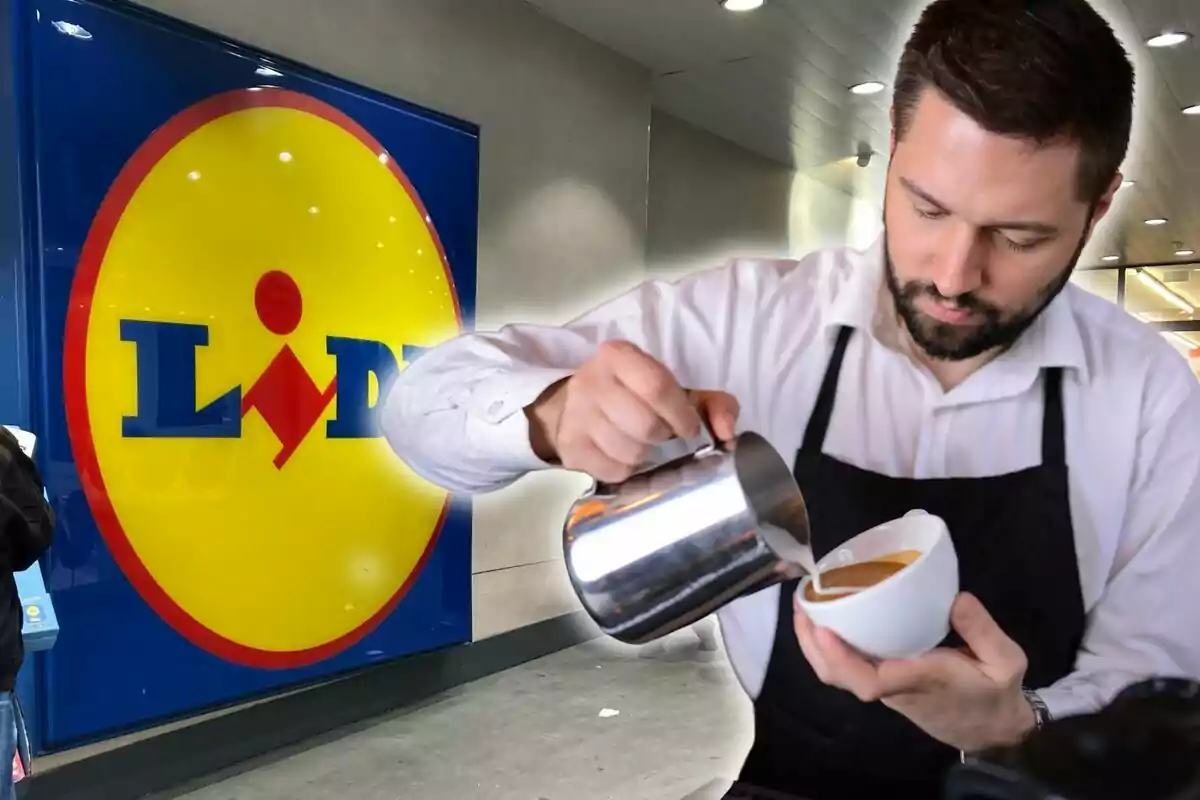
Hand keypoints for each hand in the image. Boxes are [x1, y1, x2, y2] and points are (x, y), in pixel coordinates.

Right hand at [526, 339, 738, 482]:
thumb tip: (727, 434)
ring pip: (630, 452)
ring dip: (645, 455)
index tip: (690, 429)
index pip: (658, 387)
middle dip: (662, 436)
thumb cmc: (634, 395)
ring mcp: (576, 415)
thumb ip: (714, 404)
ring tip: (640, 443)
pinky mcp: (569, 446)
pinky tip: (622, 455)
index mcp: (619, 356)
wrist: (575, 406)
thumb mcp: (675, 389)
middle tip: (661, 434)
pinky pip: (613, 471)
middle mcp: (592, 381)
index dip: (681, 415)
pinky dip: (626, 470)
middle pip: (645, 425)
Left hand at [794, 592, 1036, 751]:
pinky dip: (830, 645)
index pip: (871, 681)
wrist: (993, 731)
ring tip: (806, 604)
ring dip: (815, 644)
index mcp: (920, 681)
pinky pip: (848, 668)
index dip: (841, 658)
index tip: (824, 629)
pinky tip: (828, 617)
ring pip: (839, 674)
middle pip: (840, 677)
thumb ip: (983, 630)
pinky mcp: (885, 683)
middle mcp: (894, 686)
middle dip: (812, 644)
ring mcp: (885, 687)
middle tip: (801, 602)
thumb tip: (956, 598)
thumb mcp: (1005, 662)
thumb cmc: (995, 694)